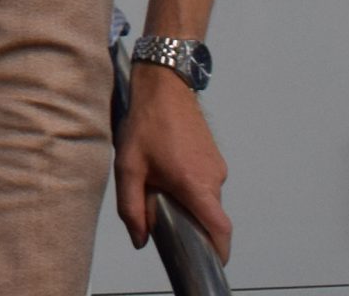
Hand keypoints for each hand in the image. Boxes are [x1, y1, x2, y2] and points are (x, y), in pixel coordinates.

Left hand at [118, 59, 230, 259]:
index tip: (211, 261)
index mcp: (195, 184)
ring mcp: (217, 166)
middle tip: (162, 209)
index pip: (220, 228)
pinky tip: (168, 169)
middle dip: (190, 221)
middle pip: (209, 215)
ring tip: (160, 180)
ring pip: (206, 198)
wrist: (164, 86)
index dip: (219, 250)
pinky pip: (206, 182)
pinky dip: (191, 185)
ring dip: (187, 199)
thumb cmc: (146, 123)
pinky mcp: (215, 157)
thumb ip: (132, 207)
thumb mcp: (128, 167)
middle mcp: (213, 177)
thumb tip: (141, 239)